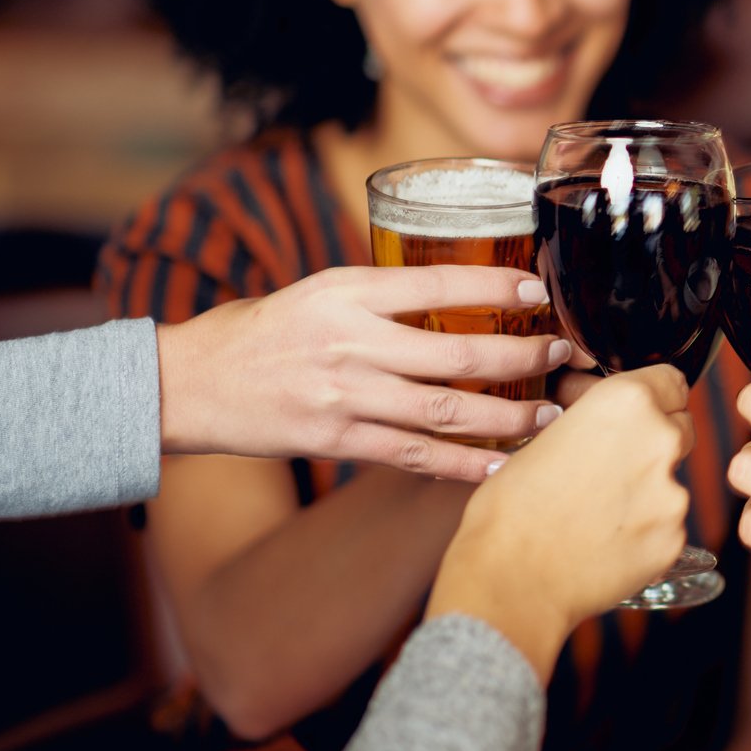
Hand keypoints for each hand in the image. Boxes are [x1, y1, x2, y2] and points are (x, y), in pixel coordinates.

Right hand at [157, 265, 573, 481]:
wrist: (185, 383)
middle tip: (564, 354)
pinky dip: (462, 465)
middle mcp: (350, 342)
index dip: (498, 288)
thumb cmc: (260, 330)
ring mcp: (344, 396)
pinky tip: (501, 466)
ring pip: (445, 411)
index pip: (439, 284)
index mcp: (346, 291)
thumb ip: (381, 295)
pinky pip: (413, 456)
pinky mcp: (336, 440)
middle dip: (524, 356)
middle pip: (459, 354)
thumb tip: (459, 295)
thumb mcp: (318, 290)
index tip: (540, 292)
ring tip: (550, 413)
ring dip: (508, 415)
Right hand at [429, 365, 693, 677]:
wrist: (509, 580)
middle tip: (610, 467)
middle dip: (654, 443)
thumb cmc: (510, 510)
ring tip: (597, 513)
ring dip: (648, 492)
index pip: (671, 381)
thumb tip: (597, 408)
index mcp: (626, 402)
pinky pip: (668, 527)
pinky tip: (606, 542)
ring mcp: (672, 493)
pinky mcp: (675, 539)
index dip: (653, 397)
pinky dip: (646, 533)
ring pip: (672, 482)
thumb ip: (590, 417)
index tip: (641, 413)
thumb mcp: (543, 437)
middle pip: (679, 428)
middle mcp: (660, 440)